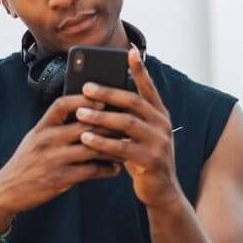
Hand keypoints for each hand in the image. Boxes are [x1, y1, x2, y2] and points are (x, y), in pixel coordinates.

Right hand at [0, 94, 124, 221]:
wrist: (6, 191)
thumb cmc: (24, 164)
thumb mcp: (33, 140)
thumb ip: (54, 128)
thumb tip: (82, 115)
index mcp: (40, 128)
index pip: (62, 105)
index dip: (83, 100)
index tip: (102, 99)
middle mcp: (47, 141)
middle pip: (85, 125)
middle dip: (109, 124)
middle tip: (128, 125)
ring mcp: (54, 160)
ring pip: (92, 148)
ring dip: (113, 148)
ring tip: (126, 148)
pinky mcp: (60, 179)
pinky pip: (91, 171)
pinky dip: (106, 170)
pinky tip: (114, 169)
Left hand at [73, 45, 184, 209]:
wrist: (161, 191)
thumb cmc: (143, 158)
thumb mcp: (139, 135)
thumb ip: (128, 118)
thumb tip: (101, 96)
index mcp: (160, 114)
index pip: (149, 87)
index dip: (140, 70)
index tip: (129, 51)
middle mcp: (163, 124)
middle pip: (134, 102)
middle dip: (108, 93)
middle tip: (86, 87)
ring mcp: (159, 142)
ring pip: (127, 123)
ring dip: (101, 117)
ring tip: (79, 113)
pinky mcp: (151, 160)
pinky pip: (122, 148)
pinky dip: (102, 142)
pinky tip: (86, 138)